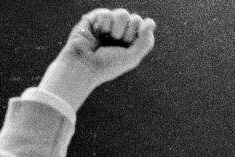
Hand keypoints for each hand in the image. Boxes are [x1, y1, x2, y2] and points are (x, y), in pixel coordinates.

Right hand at [39, 8, 155, 110]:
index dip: (141, 31)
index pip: (144, 26)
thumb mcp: (132, 57)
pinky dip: (103, 24)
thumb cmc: (107, 66)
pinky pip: (106, 13)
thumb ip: (146, 42)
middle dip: (128, 32)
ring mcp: (107, 25)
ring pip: (122, 14)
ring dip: (117, 28)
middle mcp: (120, 32)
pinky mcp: (93, 19)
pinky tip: (96, 32)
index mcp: (130, 42)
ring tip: (107, 38)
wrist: (83, 66)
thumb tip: (151, 22)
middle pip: (135, 19)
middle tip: (117, 42)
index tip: (132, 41)